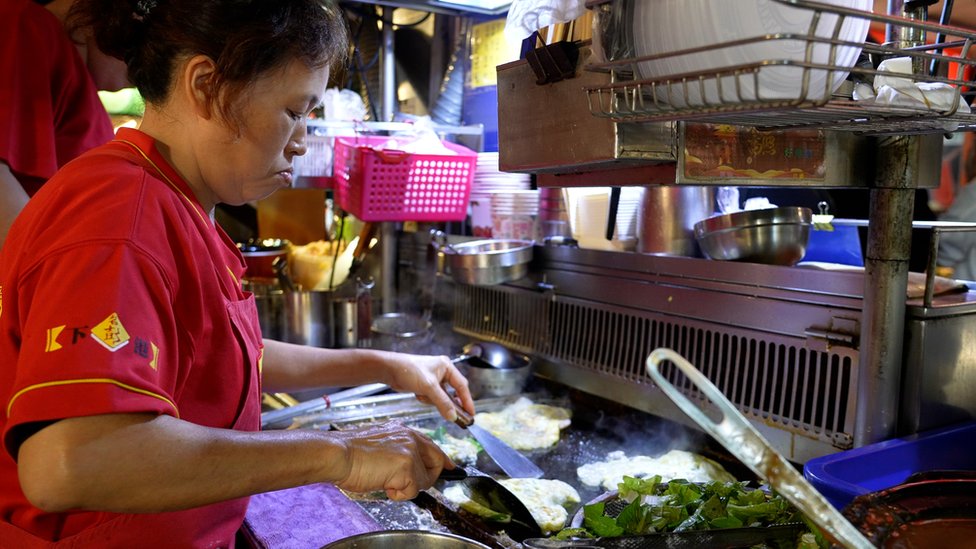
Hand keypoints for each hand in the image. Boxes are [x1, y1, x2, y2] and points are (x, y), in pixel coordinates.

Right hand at [332, 421, 452, 499]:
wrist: (338, 454)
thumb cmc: (350, 453)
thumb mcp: (379, 445)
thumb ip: (398, 451)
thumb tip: (409, 468)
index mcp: (402, 431)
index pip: (430, 446)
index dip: (440, 459)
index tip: (450, 467)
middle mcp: (410, 437)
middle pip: (436, 461)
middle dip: (427, 478)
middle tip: (405, 483)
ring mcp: (410, 451)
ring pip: (422, 481)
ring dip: (404, 487)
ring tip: (383, 479)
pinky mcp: (407, 466)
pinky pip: (412, 490)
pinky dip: (398, 493)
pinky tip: (383, 483)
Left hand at [384, 353, 474, 422]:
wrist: (390, 370)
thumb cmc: (409, 371)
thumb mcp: (428, 387)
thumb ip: (442, 402)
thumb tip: (453, 417)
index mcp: (447, 367)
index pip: (462, 386)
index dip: (467, 400)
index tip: (471, 413)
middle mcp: (442, 372)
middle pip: (452, 392)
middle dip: (448, 402)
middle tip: (454, 416)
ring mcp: (434, 380)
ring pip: (441, 397)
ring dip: (433, 400)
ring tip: (423, 395)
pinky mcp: (426, 386)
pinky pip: (432, 398)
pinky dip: (426, 399)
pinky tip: (418, 394)